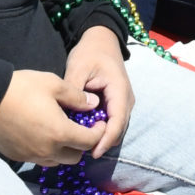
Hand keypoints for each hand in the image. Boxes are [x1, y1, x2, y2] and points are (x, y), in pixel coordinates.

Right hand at [0, 68, 100, 165]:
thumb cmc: (21, 88)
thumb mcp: (53, 84)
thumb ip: (76, 97)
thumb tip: (93, 104)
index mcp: (60, 133)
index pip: (89, 142)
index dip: (99, 132)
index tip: (99, 122)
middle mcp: (48, 151)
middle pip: (76, 156)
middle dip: (82, 143)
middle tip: (80, 126)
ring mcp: (32, 156)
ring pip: (58, 161)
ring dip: (64, 149)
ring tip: (61, 130)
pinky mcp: (18, 157)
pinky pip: (40, 159)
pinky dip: (47, 150)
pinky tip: (42, 133)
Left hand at [62, 24, 132, 157]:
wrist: (101, 41)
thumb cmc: (90, 53)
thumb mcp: (78, 68)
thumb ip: (74, 90)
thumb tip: (68, 114)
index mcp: (119, 90)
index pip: (117, 121)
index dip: (105, 139)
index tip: (91, 153)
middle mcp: (126, 100)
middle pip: (118, 129)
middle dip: (102, 142)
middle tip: (79, 151)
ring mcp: (123, 103)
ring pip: (115, 128)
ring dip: (101, 137)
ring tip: (80, 145)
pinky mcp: (116, 104)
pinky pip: (111, 122)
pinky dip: (100, 130)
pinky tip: (83, 134)